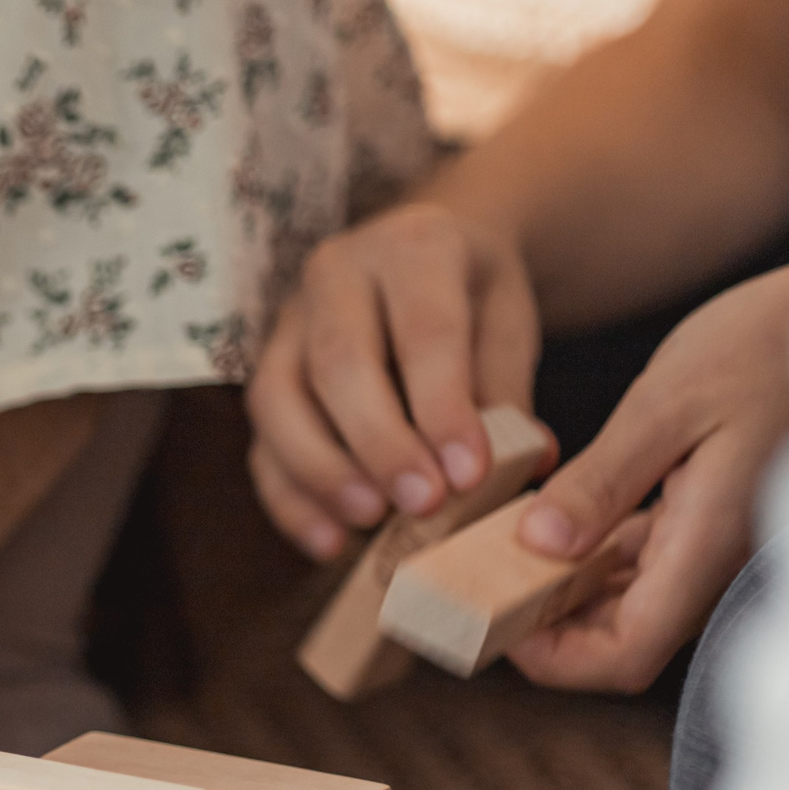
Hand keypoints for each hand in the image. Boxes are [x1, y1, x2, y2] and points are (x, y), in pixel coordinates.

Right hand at [247, 203, 544, 558]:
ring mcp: (288, 324)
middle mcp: (336, 274)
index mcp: (412, 247)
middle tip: (424, 505)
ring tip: (370, 521)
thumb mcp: (509, 322)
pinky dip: (290, 498)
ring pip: (277, 400)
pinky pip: (261, 441)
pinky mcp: (266, 374)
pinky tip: (329, 542)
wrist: (422, 258)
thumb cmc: (472, 298)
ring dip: (321, 470)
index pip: (423, 330)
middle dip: (380, 443)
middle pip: (338, 362)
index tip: (470, 475)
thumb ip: (509, 389)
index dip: (443, 406)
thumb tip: (528, 462)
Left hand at [505, 259, 788, 692]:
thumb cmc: (765, 345)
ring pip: (624, 600)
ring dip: (559, 585)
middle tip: (468, 579)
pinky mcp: (705, 514)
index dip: (552, 658)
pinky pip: (639, 556)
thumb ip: (603, 480)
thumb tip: (537, 546)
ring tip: (489, 545)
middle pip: (617, 639)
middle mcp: (708, 561)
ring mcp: (709, 542)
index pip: (623, 656)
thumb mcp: (667, 404)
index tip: (489, 616)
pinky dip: (588, 549)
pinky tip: (546, 514)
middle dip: (542, 624)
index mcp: (703, 546)